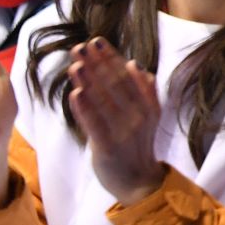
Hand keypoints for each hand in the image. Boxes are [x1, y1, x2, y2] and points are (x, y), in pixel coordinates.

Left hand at [68, 38, 165, 206]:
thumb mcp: (149, 116)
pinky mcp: (108, 147)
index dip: (111, 57)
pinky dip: (85, 109)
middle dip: (96, 64)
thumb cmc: (138, 146)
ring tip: (75, 64)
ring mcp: (123, 132)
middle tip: (80, 47)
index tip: (96, 41)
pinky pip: (95, 125)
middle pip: (114, 85)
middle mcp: (138, 116)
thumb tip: (135, 65)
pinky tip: (75, 94)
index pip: (127, 76)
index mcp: (148, 106)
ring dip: (88, 81)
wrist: (139, 183)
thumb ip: (144, 91)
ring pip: (103, 101)